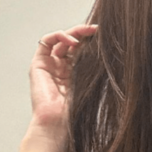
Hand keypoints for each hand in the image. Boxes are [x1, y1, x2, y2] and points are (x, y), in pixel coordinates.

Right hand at [28, 24, 97, 139]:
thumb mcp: (93, 80)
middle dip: (85, 32)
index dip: (92, 39)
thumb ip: (97, 64)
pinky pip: (46, 41)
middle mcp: (62, 66)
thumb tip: (113, 47)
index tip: (105, 34)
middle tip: (97, 29)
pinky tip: (72, 41)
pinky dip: (59, 36)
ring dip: (74, 32)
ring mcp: (50, 64)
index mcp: (76, 72)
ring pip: (61, 38)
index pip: (83, 48)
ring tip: (87, 33)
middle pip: (72, 41)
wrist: (58, 122)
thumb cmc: (78, 107)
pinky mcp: (38, 64)